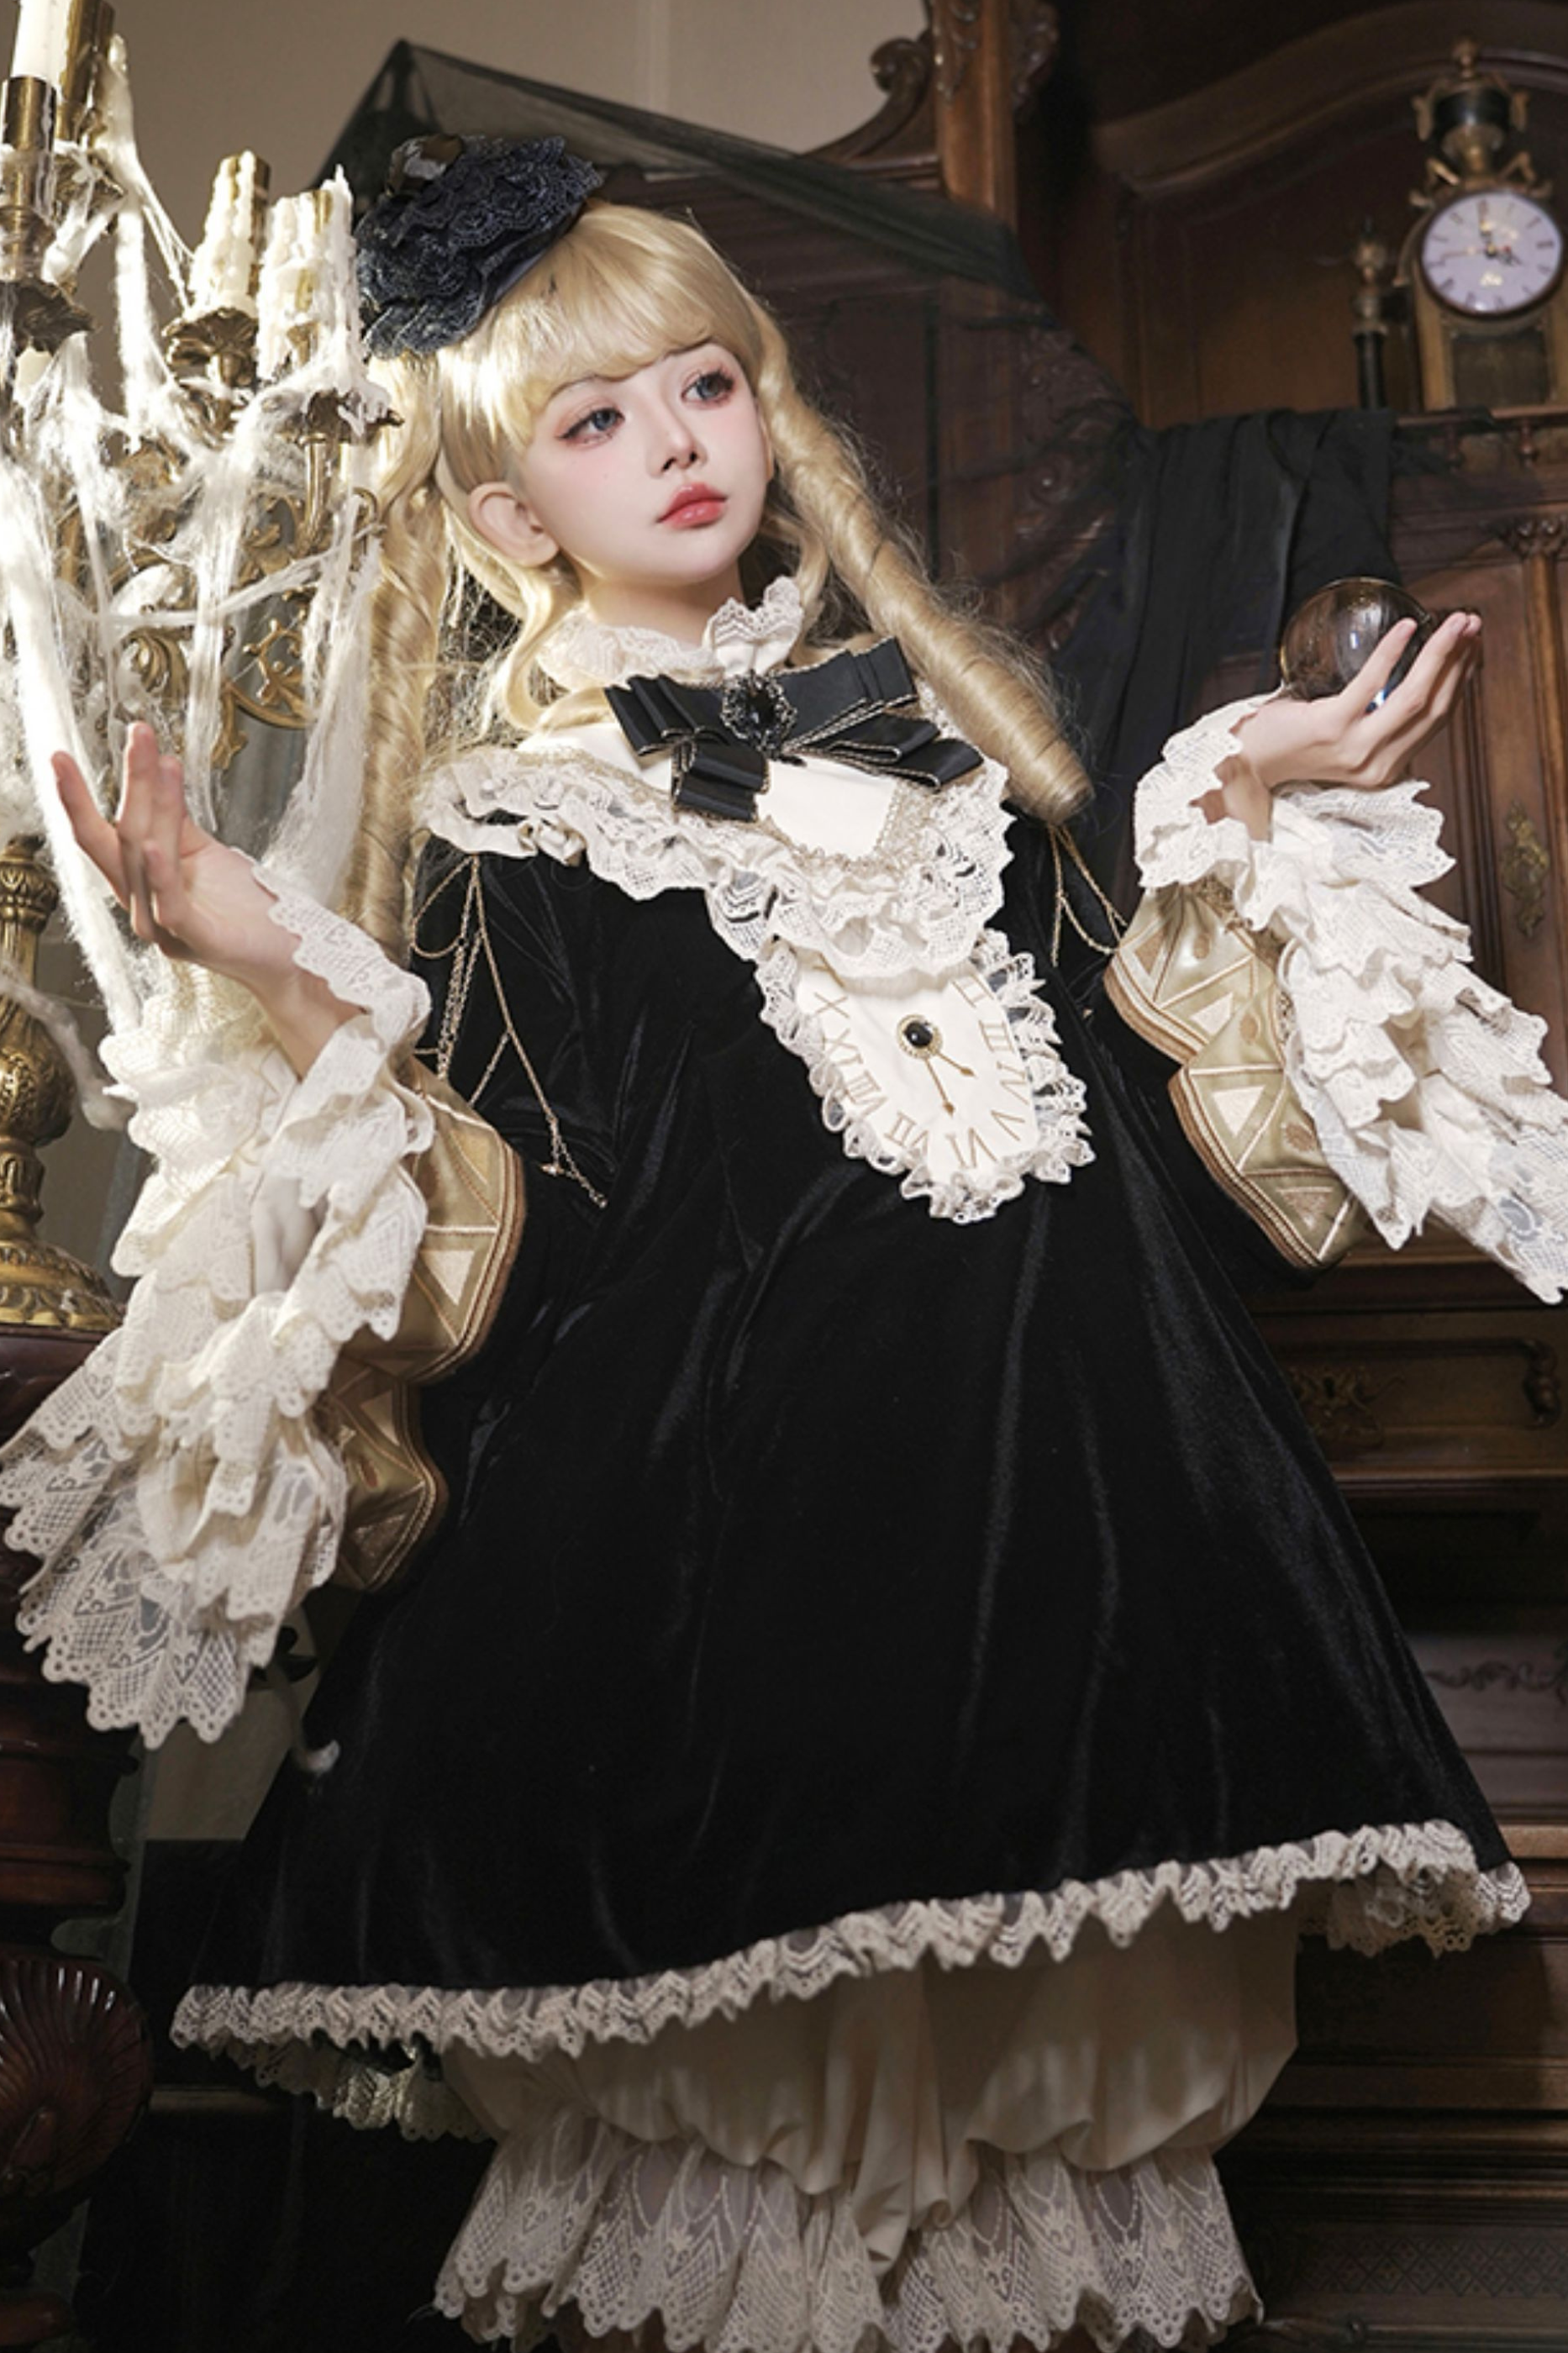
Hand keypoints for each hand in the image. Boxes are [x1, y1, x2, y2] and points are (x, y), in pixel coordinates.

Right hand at [54, 723, 353, 1073]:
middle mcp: (141, 907)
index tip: (62, 755)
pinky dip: (158, 873)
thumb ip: (175, 822)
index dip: (80, 798)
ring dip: (152, 808)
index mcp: (138, 885)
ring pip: (145, 862)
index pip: (105, 833)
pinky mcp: (195, 941)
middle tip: (136, 735)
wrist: (287, 953)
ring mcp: (164, 928)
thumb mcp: (203, 853)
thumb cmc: (243, 907)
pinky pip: (168, 904)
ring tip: (159, 764)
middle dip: (128, 783)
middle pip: (122, 838)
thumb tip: (159, 772)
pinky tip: (151, 845)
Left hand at [1209, 608, 1481, 836]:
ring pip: (1414, 696)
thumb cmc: (1288, 743)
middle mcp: (1376, 766)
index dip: (1459, 681)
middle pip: (1434, 707)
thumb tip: (1401, 674)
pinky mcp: (1332, 728)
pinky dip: (1393, 652)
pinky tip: (1406, 628)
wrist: (1243, 763)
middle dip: (1459, 662)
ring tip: (1454, 622)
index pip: (1434, 722)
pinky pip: (1372, 684)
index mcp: (1384, 768)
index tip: (1472, 648)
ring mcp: (1356, 749)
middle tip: (1471, 625)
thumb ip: (1372, 721)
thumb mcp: (1343, 739)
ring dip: (1440, 654)